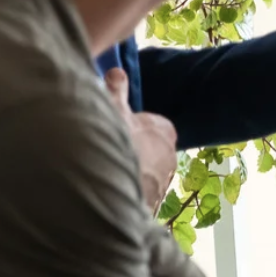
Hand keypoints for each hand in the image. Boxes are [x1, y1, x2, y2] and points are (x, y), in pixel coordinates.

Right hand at [107, 67, 180, 209]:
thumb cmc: (120, 142)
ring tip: (105, 171)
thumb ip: (116, 90)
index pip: (155, 125)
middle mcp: (170, 157)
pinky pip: (138, 194)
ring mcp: (163, 182)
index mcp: (165, 131)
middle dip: (132, 150)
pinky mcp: (152, 203)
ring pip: (144, 173)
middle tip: (108, 149)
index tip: (118, 127)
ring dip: (128, 172)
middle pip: (149, 150)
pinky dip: (126, 192)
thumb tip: (117, 72)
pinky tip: (109, 190)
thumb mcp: (114, 108)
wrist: (119, 189)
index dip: (136, 125)